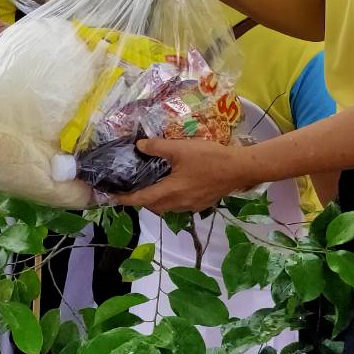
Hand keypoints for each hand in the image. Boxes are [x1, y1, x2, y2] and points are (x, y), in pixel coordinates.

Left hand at [113, 138, 258, 213]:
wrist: (240, 168)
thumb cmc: (209, 158)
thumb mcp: (180, 148)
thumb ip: (157, 147)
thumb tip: (139, 146)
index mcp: (170, 192)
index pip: (141, 199)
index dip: (125, 199)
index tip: (112, 197)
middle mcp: (179, 203)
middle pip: (154, 206)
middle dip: (141, 200)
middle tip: (132, 188)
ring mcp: (192, 205)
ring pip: (167, 207)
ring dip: (156, 200)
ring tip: (151, 186)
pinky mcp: (202, 203)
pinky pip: (180, 205)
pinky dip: (171, 198)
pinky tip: (174, 185)